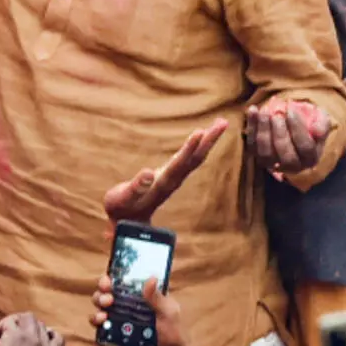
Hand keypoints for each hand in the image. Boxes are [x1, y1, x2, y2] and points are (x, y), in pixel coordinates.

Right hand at [90, 276, 188, 345]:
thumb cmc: (174, 335)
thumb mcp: (169, 313)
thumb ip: (157, 297)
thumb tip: (151, 277)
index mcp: (143, 296)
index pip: (124, 281)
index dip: (113, 278)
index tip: (108, 280)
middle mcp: (129, 304)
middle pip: (108, 291)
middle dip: (102, 292)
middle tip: (107, 299)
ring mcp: (121, 318)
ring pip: (101, 306)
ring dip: (98, 305)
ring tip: (103, 313)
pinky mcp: (115, 332)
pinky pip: (100, 323)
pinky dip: (96, 320)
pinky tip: (101, 321)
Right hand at [103, 118, 224, 223]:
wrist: (127, 223)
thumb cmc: (122, 208)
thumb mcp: (124, 198)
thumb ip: (137, 187)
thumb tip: (148, 173)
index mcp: (163, 183)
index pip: (181, 163)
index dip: (190, 148)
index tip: (200, 131)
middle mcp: (173, 180)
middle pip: (196, 158)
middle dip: (209, 140)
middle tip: (222, 122)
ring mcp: (173, 178)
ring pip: (195, 158)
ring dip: (207, 141)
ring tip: (218, 124)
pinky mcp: (169, 175)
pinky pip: (188, 159)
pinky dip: (196, 146)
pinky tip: (200, 138)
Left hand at [244, 99, 329, 175]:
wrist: (292, 128)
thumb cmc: (309, 125)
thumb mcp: (321, 121)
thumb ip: (323, 124)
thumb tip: (316, 131)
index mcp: (311, 158)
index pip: (305, 147)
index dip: (298, 129)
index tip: (291, 110)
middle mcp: (292, 166)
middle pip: (285, 154)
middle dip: (280, 132)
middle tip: (276, 114)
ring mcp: (272, 163)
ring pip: (266, 152)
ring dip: (264, 130)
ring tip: (265, 110)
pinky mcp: (256, 155)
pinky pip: (252, 144)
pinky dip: (251, 126)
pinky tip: (253, 109)